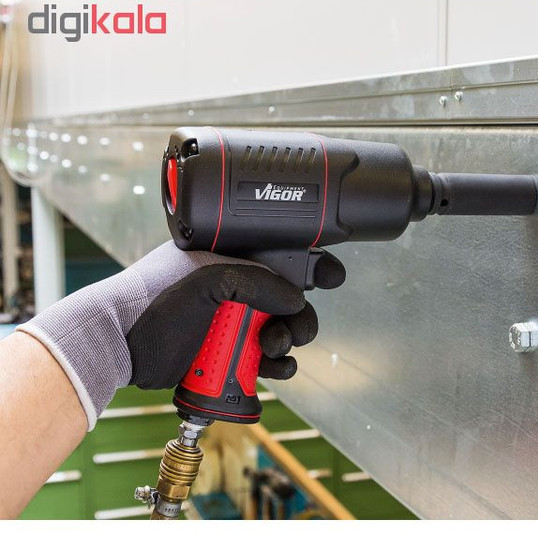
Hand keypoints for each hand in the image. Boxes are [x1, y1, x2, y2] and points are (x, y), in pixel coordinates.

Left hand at [16, 241, 344, 429]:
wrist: (119, 342)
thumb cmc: (155, 299)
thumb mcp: (209, 281)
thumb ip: (257, 283)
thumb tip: (297, 300)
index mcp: (235, 259)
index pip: (285, 256)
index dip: (313, 266)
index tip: (331, 277)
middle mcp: (240, 289)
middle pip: (291, 301)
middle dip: (300, 317)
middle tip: (291, 328)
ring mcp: (235, 322)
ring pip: (282, 332)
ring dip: (289, 343)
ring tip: (273, 349)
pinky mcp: (229, 354)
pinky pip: (267, 361)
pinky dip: (278, 366)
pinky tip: (274, 368)